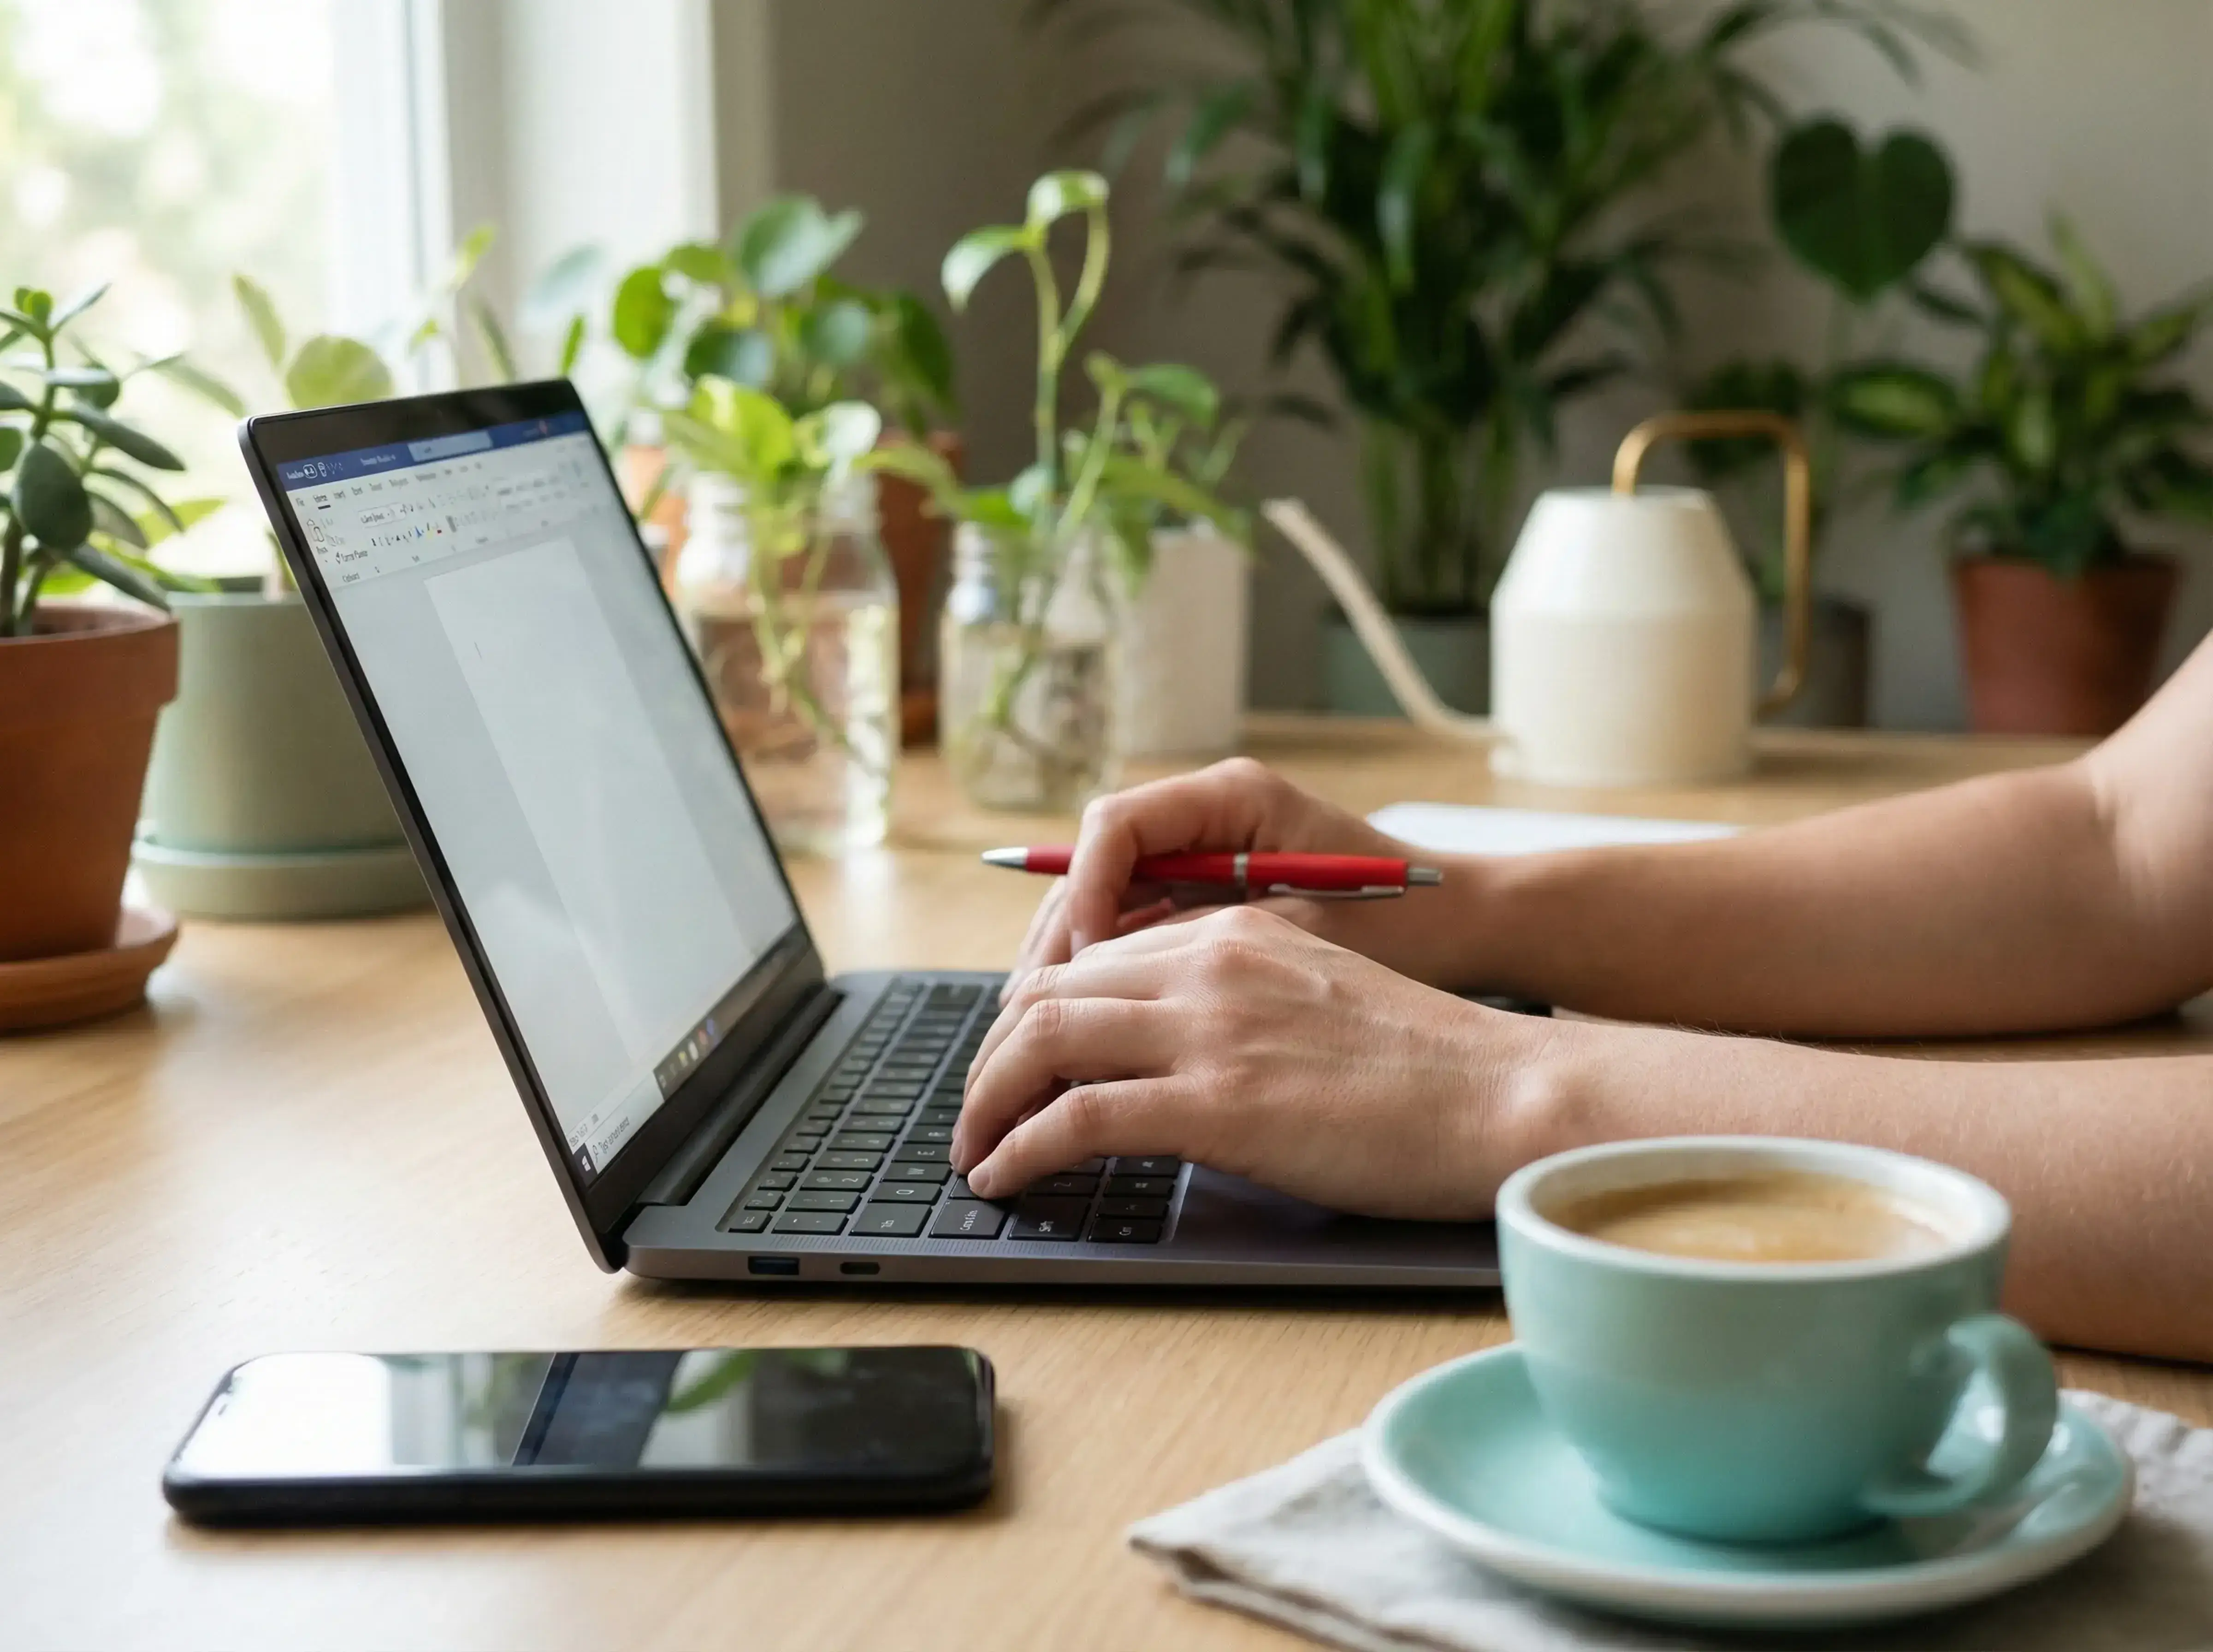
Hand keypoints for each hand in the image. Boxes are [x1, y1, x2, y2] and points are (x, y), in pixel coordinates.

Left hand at [951, 905, 1545, 1216]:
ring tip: (972, 1152)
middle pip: (1046, 993)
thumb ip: (1237, 1006)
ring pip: (1042, 1043)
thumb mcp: (1314, 998)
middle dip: (992, 1057)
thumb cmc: (1427, 1068)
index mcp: (1232, 932)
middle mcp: (1207, 964)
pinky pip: (1075, 1117)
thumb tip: (1170, 1059)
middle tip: (975, 1114)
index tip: (1012, 1066)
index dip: (1030, 1016)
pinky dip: (1021, 1149)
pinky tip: (1004, 1178)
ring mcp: (1209, 1030)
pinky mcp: (1215, 1102)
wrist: (1501, 1094)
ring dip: (987, 1101)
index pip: (1090, 960)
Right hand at [1007, 757, 1477, 995]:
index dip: (1083, 893)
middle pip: (1097, 864)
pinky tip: (1088, 1027)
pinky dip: (1111, 973)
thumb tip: (1109, 969)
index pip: (1116, 827)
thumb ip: (1205, 939)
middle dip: (1059, 937)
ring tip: (1039, 1031)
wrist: (1470, 928)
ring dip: (1072, 962)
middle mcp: (1209, 812)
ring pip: (1108, 899)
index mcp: (1232, 797)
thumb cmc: (1405, 925)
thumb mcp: (1299, 933)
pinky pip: (1140, 924)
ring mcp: (1208, 851)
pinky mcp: (1213, 893)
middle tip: (1028, 1012)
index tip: (1076, 965)